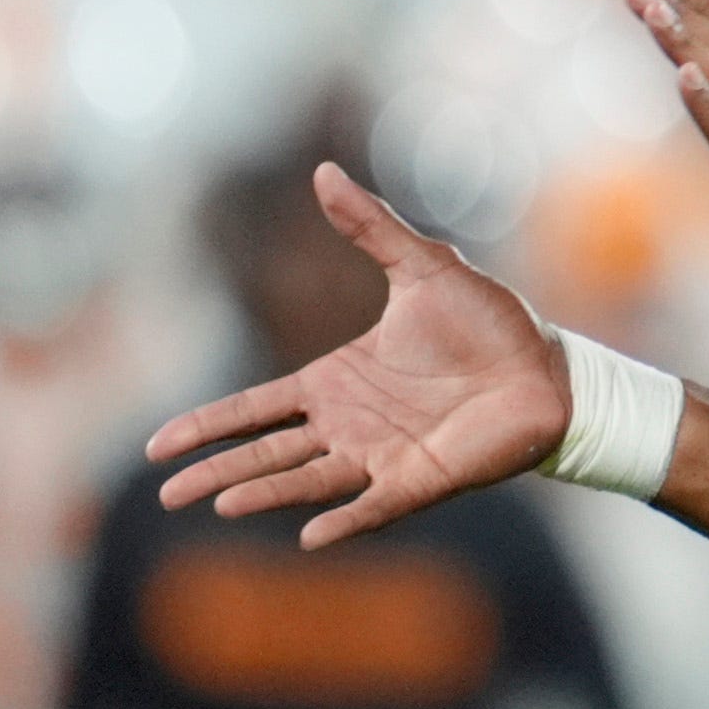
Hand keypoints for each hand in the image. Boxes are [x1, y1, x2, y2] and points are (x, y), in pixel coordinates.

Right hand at [147, 165, 569, 548]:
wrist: (549, 367)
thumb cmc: (489, 322)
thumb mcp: (423, 265)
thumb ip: (370, 226)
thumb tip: (323, 171)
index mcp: (336, 381)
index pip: (255, 408)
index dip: (208, 426)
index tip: (159, 445)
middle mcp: (349, 425)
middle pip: (266, 453)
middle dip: (215, 474)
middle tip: (165, 494)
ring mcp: (382, 456)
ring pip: (307, 481)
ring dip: (266, 493)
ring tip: (221, 507)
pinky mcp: (421, 480)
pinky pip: (375, 506)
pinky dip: (344, 521)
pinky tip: (310, 537)